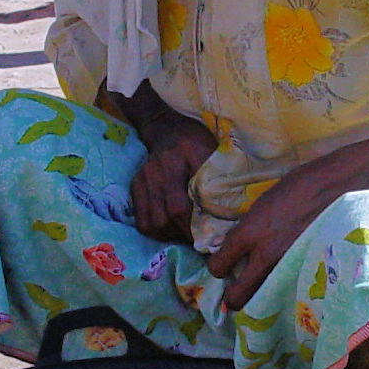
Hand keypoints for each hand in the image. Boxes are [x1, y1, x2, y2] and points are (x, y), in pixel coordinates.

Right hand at [130, 120, 215, 242]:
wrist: (166, 128)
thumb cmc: (198, 142)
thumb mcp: (215, 152)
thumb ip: (222, 178)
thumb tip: (233, 213)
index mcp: (187, 152)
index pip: (193, 195)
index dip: (201, 223)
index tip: (213, 236)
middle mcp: (161, 166)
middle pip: (171, 212)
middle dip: (188, 232)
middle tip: (202, 240)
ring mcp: (145, 177)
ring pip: (154, 221)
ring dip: (172, 235)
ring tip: (186, 235)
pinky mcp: (135, 185)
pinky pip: (142, 220)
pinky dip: (157, 232)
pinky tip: (171, 230)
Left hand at [207, 157, 345, 312]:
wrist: (335, 186)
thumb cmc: (298, 186)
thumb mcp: (262, 204)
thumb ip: (247, 227)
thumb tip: (236, 244)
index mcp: (248, 232)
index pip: (218, 265)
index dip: (217, 268)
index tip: (223, 266)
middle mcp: (264, 255)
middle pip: (237, 297)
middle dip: (232, 299)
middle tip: (236, 290)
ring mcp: (287, 267)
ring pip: (263, 302)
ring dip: (258, 298)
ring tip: (260, 288)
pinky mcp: (307, 271)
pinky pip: (286, 292)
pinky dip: (281, 292)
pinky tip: (284, 281)